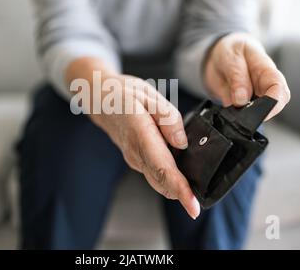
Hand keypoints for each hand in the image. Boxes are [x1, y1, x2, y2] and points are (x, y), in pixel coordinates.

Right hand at [66, 58, 200, 218]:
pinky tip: (183, 174)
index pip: (162, 168)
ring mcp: (134, 158)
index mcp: (139, 134)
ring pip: (159, 180)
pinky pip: (156, 173)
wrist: (97, 99)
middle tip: (202, 201)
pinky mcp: (136, 159)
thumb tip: (182, 142)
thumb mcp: (147, 94)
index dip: (179, 189)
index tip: (193, 206)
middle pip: (162, 181)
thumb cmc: (121, 94)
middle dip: (183, 195)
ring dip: (177, 188)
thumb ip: (167, 117)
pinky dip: (170, 178)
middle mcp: (135, 152)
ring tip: (195, 191)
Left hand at [204, 33, 290, 119]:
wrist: (216, 54)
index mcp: (265, 69)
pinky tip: (226, 112)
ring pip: (257, 113)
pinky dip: (233, 117)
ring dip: (245, 116)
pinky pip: (240, 116)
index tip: (261, 111)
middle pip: (274, 104)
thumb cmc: (230, 49)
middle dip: (261, 113)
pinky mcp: (240, 105)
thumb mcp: (231, 56)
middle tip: (244, 114)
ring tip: (232, 109)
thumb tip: (241, 99)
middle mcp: (262, 85)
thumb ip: (237, 76)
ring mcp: (252, 96)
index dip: (274, 102)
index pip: (279, 87)